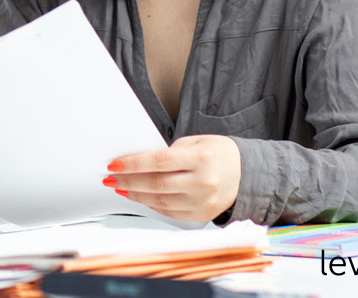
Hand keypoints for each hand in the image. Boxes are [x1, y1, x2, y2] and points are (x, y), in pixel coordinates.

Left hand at [105, 135, 240, 221]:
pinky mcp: (201, 215)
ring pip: (159, 201)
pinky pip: (169, 212)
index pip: (158, 162)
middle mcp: (202, 182)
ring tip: (121, 188)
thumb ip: (168, 152)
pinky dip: (151, 205)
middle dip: (128, 182)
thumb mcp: (195, 142)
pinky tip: (140, 197)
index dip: (133, 164)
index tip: (115, 165)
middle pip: (155, 184)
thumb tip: (138, 162)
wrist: (247, 174)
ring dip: (135, 195)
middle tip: (111, 178)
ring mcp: (202, 202)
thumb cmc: (219, 154)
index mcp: (201, 159)